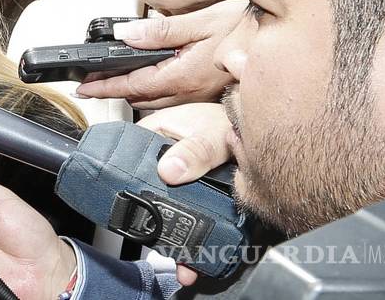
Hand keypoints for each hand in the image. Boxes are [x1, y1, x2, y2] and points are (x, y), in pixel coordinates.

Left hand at [76, 0, 246, 108]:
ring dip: (131, 93)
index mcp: (182, 76)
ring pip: (155, 101)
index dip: (104, 88)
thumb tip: (126, 35)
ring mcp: (200, 96)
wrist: (279, 36)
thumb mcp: (200, 21)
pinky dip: (152, 92)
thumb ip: (160, 31)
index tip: (83, 89)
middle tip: (91, 85)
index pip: (132, 85)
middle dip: (113, 91)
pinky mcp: (208, 93)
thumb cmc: (246, 26)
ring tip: (112, 83)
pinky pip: (172, 99)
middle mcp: (189, 92)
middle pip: (140, 98)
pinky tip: (148, 82)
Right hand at [137, 102, 234, 286]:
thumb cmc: (230, 123)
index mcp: (153, 136)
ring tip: (181, 261)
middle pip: (145, 193)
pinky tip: (195, 259)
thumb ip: (196, 151)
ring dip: (171, 236)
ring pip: (164, 210)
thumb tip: (169, 170)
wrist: (259, 136)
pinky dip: (188, 239)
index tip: (132, 210)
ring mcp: (176, 180)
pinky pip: (184, 217)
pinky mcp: (193, 195)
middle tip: (158, 244)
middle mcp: (160, 160)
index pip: (126, 159)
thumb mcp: (213, 133)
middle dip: (151, 222)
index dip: (124, 184)